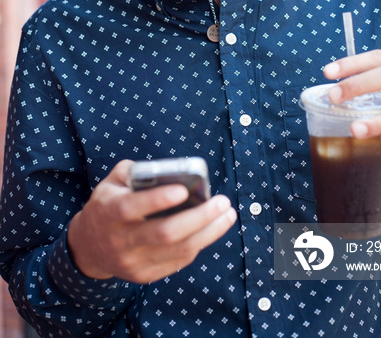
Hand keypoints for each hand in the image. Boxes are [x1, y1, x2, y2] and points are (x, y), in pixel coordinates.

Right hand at [67, 160, 236, 283]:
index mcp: (109, 211)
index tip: (184, 189)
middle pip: (165, 233)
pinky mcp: (144, 275)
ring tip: (228, 215)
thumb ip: (136, 172)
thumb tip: (171, 170)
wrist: (88, 247)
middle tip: (223, 202)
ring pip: (178, 251)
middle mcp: (120, 240)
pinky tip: (212, 229)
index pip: (132, 207)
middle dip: (199, 217)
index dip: (158, 200)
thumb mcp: (112, 182)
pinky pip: (178, 261)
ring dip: (209, 233)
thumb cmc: (109, 203)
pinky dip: (198, 244)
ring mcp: (133, 262)